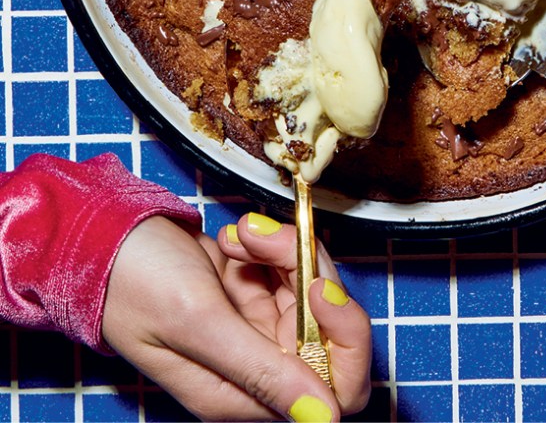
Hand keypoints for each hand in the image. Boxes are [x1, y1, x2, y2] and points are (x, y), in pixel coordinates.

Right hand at [102, 214, 370, 420]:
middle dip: (311, 276)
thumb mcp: (196, 324)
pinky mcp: (258, 293)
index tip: (318, 289)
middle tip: (272, 243)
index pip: (335, 392)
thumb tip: (324, 416)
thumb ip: (259, 371)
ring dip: (285, 251)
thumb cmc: (136, 285)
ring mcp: (261, 328)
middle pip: (332, 330)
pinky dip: (272, 244)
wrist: (107, 240)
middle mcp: (260, 368)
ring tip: (242, 234)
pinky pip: (294, 266)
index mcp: (243, 396)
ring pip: (314, 288)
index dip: (344, 341)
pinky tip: (235, 237)